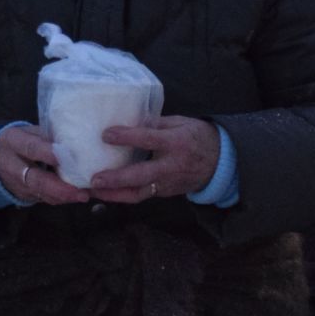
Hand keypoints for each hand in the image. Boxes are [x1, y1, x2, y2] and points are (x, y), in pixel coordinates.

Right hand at [0, 124, 88, 206]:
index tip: (62, 156)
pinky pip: (46, 199)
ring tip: (88, 195)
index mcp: (13, 142)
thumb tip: (80, 140)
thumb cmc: (22, 139)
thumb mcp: (31, 131)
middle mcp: (12, 166)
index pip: (30, 148)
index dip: (45, 152)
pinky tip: (84, 196)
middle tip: (81, 192)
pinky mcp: (26, 196)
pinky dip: (65, 199)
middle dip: (59, 188)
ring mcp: (18, 184)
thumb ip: (50, 136)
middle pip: (35, 179)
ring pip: (42, 193)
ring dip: (66, 197)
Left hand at [87, 116, 220, 205]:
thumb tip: (130, 119)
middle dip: (117, 179)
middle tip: (95, 179)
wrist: (220, 163)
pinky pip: (142, 195)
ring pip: (139, 193)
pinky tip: (107, 192)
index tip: (106, 134)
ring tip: (94, 191)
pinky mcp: (165, 193)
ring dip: (115, 194)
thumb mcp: (181, 123)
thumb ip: (156, 123)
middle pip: (141, 175)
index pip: (149, 139)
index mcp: (176, 142)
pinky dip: (123, 195)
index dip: (127, 137)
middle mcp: (171, 166)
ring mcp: (168, 183)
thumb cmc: (198, 137)